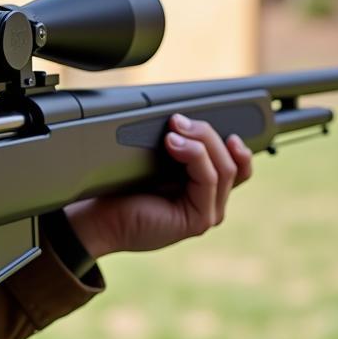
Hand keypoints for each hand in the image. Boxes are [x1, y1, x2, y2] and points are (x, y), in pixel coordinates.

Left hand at [65, 114, 252, 258]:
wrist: (100, 219)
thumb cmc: (122, 192)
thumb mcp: (158, 163)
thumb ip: (181, 148)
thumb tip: (190, 121)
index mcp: (204, 190)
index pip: (237, 163)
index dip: (231, 141)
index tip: (207, 118)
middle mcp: (211, 203)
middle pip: (232, 161)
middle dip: (207, 133)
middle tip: (178, 121)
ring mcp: (208, 214)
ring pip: (224, 168)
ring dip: (201, 141)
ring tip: (173, 131)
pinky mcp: (199, 220)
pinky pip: (209, 179)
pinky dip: (195, 155)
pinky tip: (173, 144)